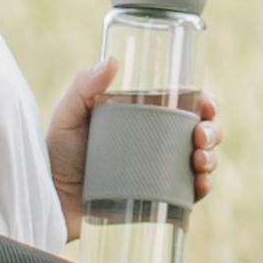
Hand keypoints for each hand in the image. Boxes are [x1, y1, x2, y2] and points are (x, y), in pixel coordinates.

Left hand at [46, 60, 223, 237]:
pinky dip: (203, 188)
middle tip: (200, 137)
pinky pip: (190, 194)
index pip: (186, 105)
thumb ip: (84, 86)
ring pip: (203, 161)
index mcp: (143, 116)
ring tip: (199, 160)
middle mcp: (156, 143)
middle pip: (202, 131)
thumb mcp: (68, 114)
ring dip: (212, 158)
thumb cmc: (55, 153)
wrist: (49, 200)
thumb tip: (112, 61)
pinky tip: (200, 184)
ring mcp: (159, 172)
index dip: (206, 103)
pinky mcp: (157, 200)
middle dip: (213, 131)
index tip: (208, 106)